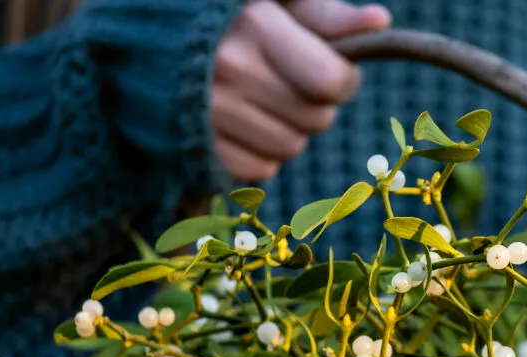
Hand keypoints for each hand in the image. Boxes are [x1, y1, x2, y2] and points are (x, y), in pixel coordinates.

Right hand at [211, 0, 390, 180]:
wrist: (147, 44)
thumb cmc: (225, 17)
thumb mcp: (275, 0)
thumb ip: (324, 13)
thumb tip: (378, 23)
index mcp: (255, 25)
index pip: (331, 81)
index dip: (343, 81)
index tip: (333, 72)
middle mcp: (229, 70)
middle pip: (316, 120)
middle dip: (315, 106)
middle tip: (290, 84)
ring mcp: (209, 112)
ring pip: (290, 148)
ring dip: (289, 131)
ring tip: (263, 103)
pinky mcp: (197, 147)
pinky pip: (259, 170)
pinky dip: (259, 155)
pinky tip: (242, 126)